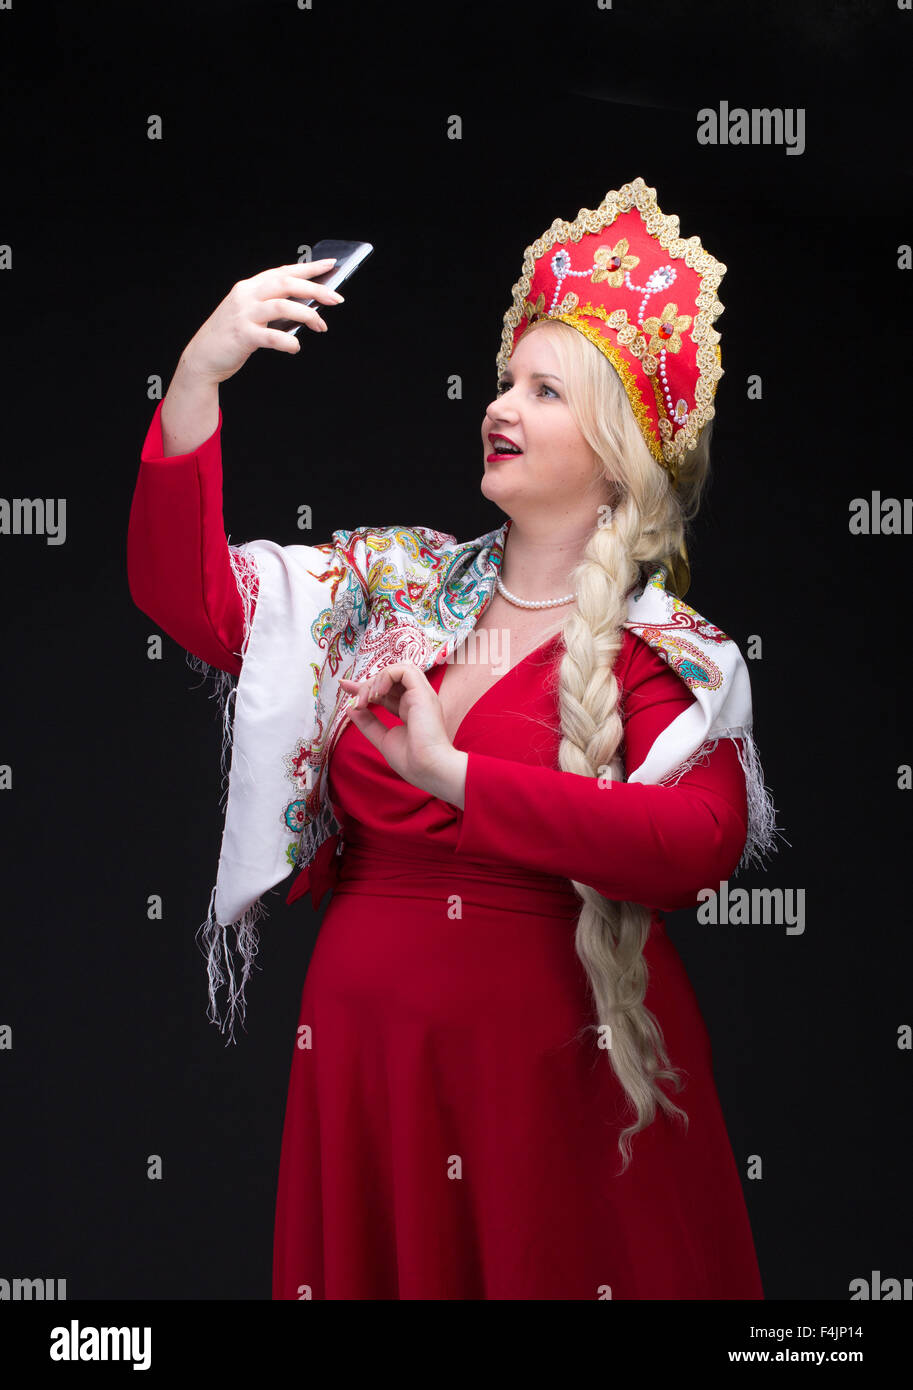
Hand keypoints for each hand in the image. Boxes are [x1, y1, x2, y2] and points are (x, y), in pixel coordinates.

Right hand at [181, 259, 345, 384]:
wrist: (202, 357)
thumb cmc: (232, 336)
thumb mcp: (251, 315)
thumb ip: (272, 308)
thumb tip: (308, 309)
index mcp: (249, 287)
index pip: (283, 271)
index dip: (308, 268)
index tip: (330, 265)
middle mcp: (246, 295)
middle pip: (286, 284)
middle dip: (315, 290)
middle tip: (336, 299)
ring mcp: (244, 314)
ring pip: (282, 305)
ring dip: (308, 315)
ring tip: (321, 326)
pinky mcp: (243, 335)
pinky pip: (273, 336)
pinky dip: (289, 341)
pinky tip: (295, 347)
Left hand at [340, 664, 467, 807]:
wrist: (428, 769)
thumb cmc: (412, 761)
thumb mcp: (383, 738)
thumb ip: (368, 723)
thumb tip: (351, 708)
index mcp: (410, 710)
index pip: (387, 690)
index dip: (366, 686)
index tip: (345, 686)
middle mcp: (417, 699)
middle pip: (390, 679)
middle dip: (367, 682)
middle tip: (353, 696)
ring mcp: (421, 695)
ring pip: (398, 670)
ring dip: (376, 680)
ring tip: (368, 699)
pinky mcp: (422, 693)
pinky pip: (404, 671)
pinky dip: (386, 676)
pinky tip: (377, 694)